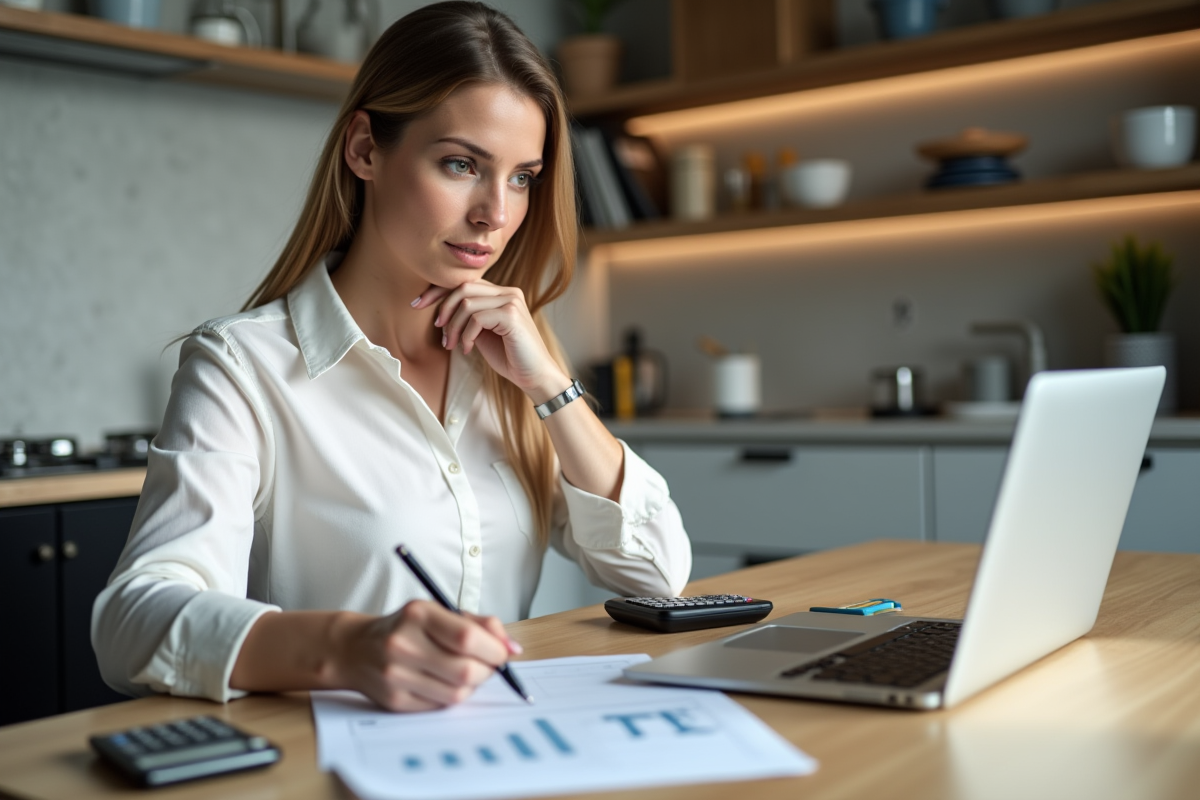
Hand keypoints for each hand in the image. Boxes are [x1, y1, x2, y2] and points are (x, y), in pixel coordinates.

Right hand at [332, 600, 521, 711]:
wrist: (356, 648)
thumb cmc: (407, 627)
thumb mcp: (439, 611)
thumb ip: (479, 624)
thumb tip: (513, 648)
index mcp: (418, 614)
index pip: (467, 637)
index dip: (495, 649)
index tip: (503, 652)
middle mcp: (403, 644)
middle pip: (466, 671)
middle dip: (489, 671)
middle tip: (489, 665)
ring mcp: (396, 675)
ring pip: (457, 694)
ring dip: (472, 686)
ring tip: (465, 672)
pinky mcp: (394, 700)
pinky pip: (440, 706)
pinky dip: (451, 697)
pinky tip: (444, 683)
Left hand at [413, 281, 568, 401]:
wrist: (534, 376)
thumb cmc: (509, 357)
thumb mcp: (482, 333)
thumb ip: (468, 318)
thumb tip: (441, 312)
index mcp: (501, 293)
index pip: (465, 282)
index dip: (438, 291)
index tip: (418, 304)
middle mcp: (508, 292)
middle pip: (463, 287)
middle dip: (443, 307)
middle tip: (438, 330)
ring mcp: (511, 301)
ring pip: (467, 303)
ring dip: (453, 327)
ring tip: (451, 345)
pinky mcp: (512, 315)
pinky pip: (476, 319)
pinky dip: (466, 335)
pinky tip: (467, 349)